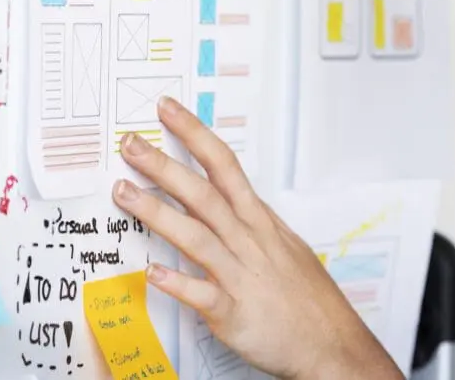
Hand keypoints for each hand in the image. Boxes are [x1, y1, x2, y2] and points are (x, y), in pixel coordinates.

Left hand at [111, 96, 403, 379]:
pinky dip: (177, 282)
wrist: (330, 342)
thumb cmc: (306, 296)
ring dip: (157, 213)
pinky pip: (202, 295)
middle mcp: (248, 240)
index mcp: (258, 220)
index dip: (194, 135)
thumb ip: (252, 222)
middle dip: (164, 165)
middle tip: (131, 144)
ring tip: (124, 193)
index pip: (223, 166)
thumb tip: (230, 199)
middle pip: (203, 193)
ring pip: (196, 236)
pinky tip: (151, 272)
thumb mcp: (284, 244)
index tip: (167, 111)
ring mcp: (240, 275)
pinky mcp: (233, 312)